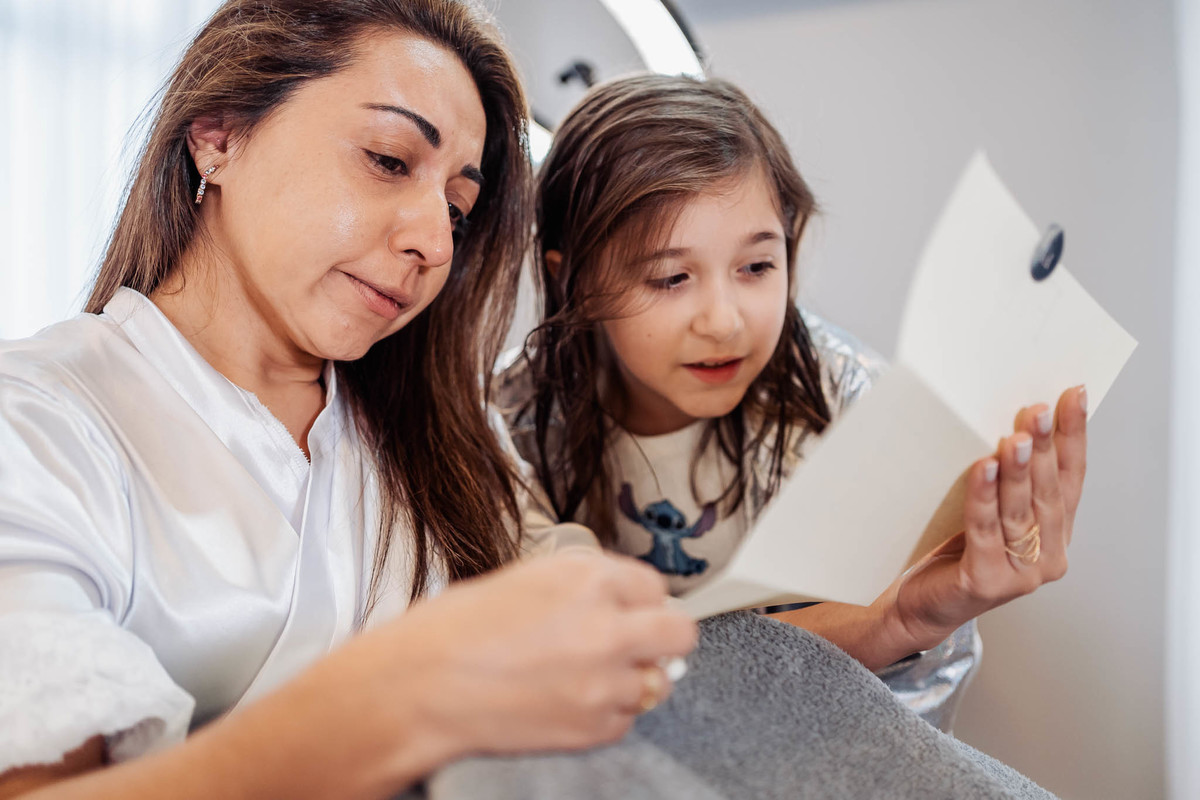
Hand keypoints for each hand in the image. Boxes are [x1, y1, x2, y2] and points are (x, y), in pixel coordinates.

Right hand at [372, 551, 696, 757]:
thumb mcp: (526, 579)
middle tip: (636, 641)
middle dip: (660, 635)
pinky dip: (605, 712)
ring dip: (633, 678)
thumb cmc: (453, 630)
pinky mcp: (595, 726)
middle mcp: (607, 627)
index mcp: (588, 578)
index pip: (653, 584)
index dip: (638, 598)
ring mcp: (606, 681)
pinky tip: (566, 700)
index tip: (628, 608)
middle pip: (679, 632)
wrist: (419, 687)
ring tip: (589, 675)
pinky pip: (626, 719)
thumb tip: (618, 598)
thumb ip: (581, 586)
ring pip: (658, 682)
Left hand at [881, 385, 1086, 649]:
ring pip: (1020, 510)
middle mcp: (1048, 556)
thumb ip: (1004, 481)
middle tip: (1039, 409)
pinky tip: (982, 467)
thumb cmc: (951, 552)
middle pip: (1048, 492)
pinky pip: (985, 530)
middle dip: (1045, 447)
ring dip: (1018, 470)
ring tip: (1016, 436)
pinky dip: (983, 497)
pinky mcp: (986, 582)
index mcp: (1055, 535)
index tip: (1073, 396)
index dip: (1074, 437)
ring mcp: (1021, 574)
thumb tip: (1007, 420)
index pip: (1072, 479)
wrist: (916, 606)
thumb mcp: (987, 511)